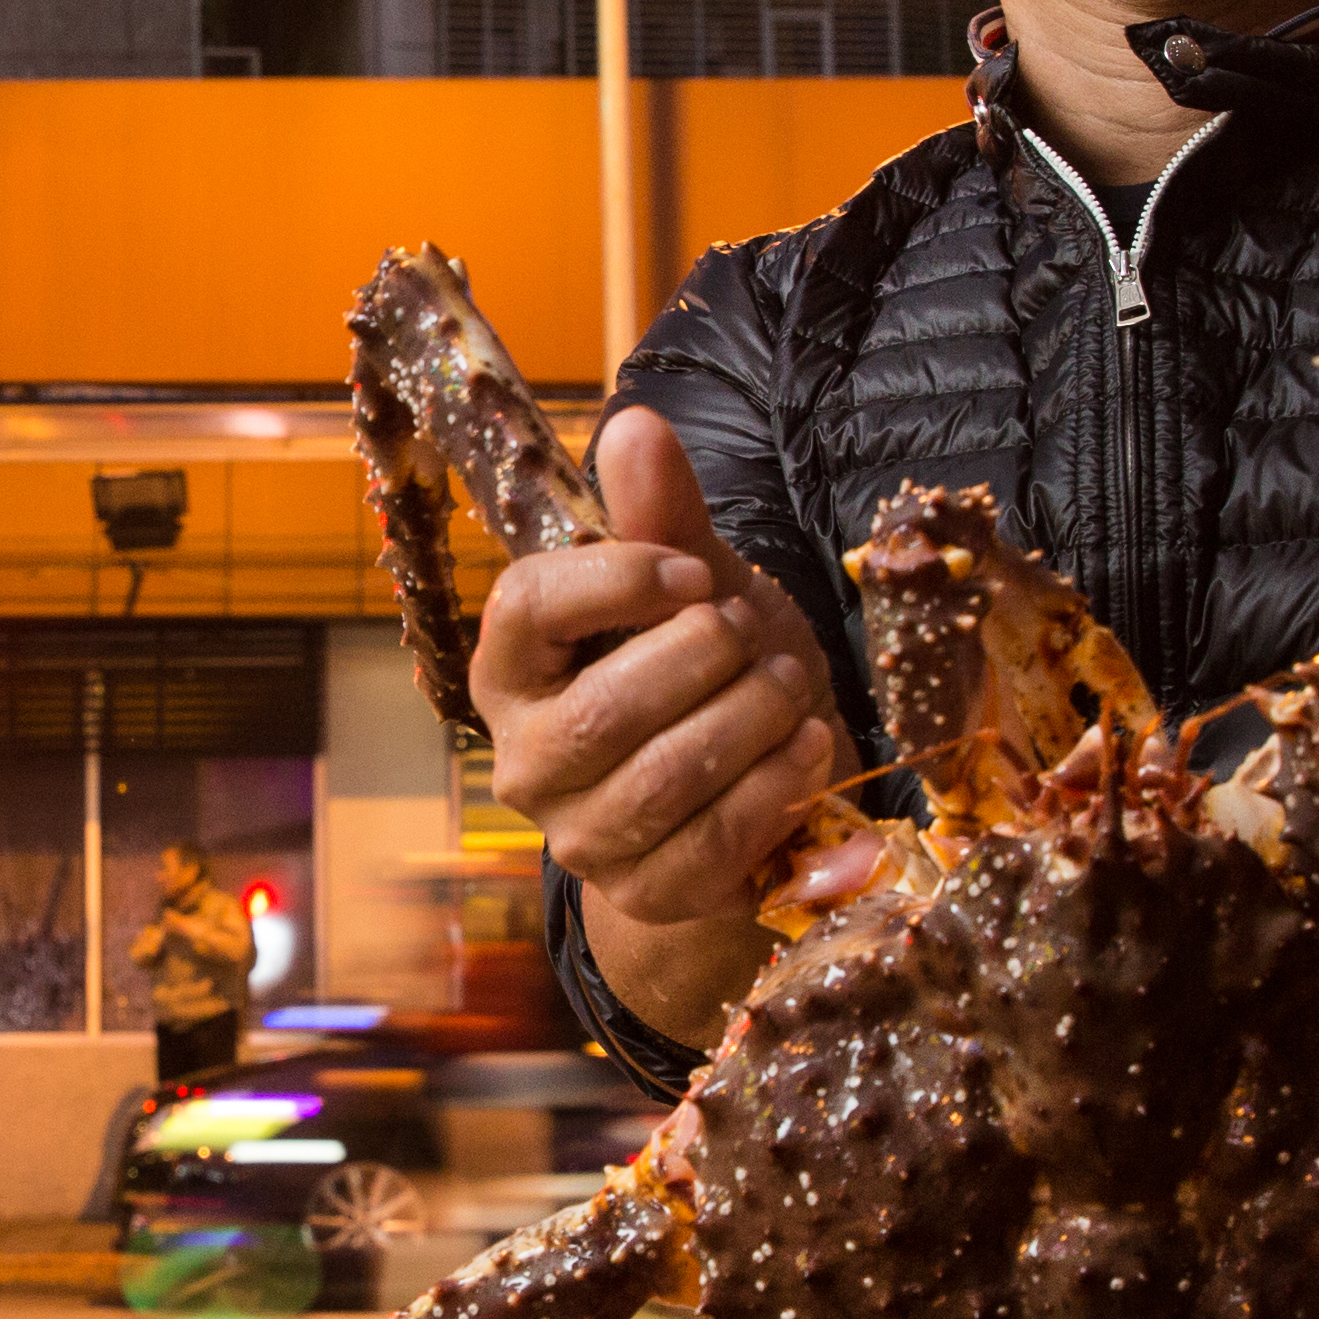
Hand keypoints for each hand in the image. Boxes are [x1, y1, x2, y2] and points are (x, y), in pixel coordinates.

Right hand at [472, 409, 845, 1037]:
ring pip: (663, 780)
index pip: (526, 609)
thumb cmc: (706, 664)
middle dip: (704, 661)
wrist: (750, 776)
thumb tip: (635, 425)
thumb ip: (661, 514)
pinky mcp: (646, 892)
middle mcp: (526, 758)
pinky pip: (711, 847)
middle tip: (754, 634)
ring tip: (790, 685)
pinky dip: (773, 790)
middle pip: (605, 711)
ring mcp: (581, 836)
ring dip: (747, 722)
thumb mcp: (694, 582)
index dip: (617, 582)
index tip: (696, 574)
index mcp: (512, 666)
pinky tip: (807, 747)